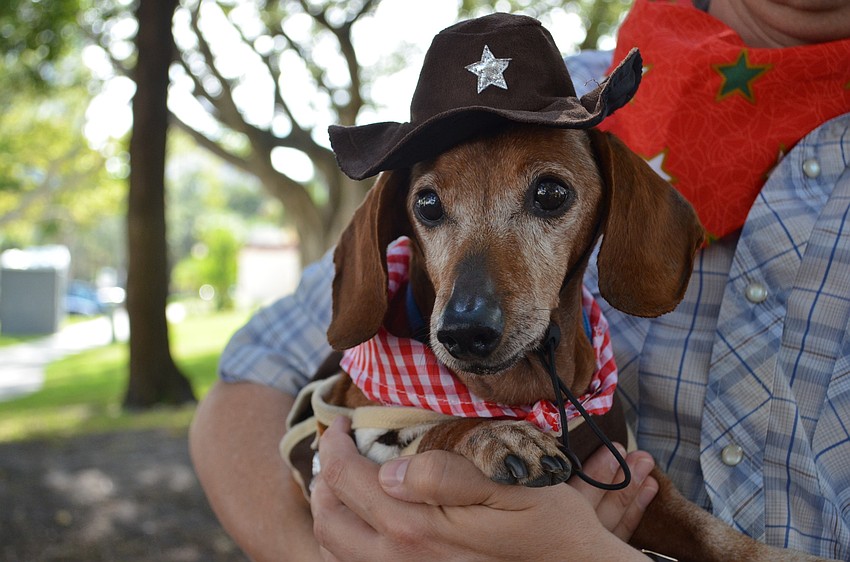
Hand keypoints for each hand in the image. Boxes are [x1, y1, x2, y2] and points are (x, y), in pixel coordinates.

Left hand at [311, 417, 654, 561]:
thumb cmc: (547, 525)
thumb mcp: (510, 486)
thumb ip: (447, 476)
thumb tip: (390, 469)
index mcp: (415, 527)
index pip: (346, 479)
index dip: (334, 444)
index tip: (342, 421)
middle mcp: (399, 560)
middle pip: (328, 518)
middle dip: (323, 476)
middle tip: (339, 447)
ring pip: (334, 550)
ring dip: (329, 510)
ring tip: (344, 481)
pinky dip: (344, 543)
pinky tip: (364, 522)